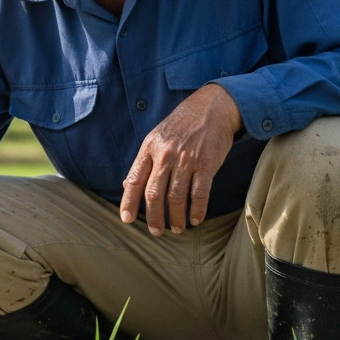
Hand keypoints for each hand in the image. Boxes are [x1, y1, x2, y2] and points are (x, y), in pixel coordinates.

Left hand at [120, 83, 241, 235]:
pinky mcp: (207, 164)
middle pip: (154, 193)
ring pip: (176, 197)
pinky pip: (200, 193)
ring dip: (176, 217)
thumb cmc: (181, 125)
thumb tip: (128, 185)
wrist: (212, 107)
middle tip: (156, 232)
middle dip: (154, 217)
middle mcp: (166, 155)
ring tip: (176, 228)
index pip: (135, 180)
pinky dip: (197, 210)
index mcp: (149, 148)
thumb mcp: (156, 137)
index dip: (129, 202)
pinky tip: (195, 219)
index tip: (126, 220)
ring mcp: (186, 160)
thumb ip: (144, 162)